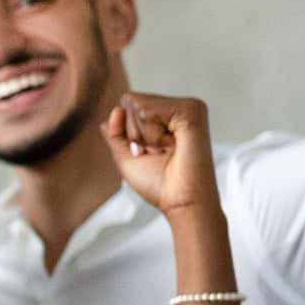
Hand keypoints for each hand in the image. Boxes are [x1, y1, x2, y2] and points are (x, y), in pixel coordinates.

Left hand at [105, 92, 218, 216]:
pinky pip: (147, 111)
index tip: (149, 153)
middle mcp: (177, 109)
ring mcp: (186, 106)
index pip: (127, 105)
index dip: (128, 134)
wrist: (182, 202)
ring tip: (166, 150)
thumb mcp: (126, 158)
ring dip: (142, 136)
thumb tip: (114, 112)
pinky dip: (151, 135)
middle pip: (129, 102)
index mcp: (166, 118)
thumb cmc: (160, 185)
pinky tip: (171, 146)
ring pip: (135, 105)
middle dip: (133, 134)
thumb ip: (116, 134)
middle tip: (158, 153)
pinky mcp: (191, 109)